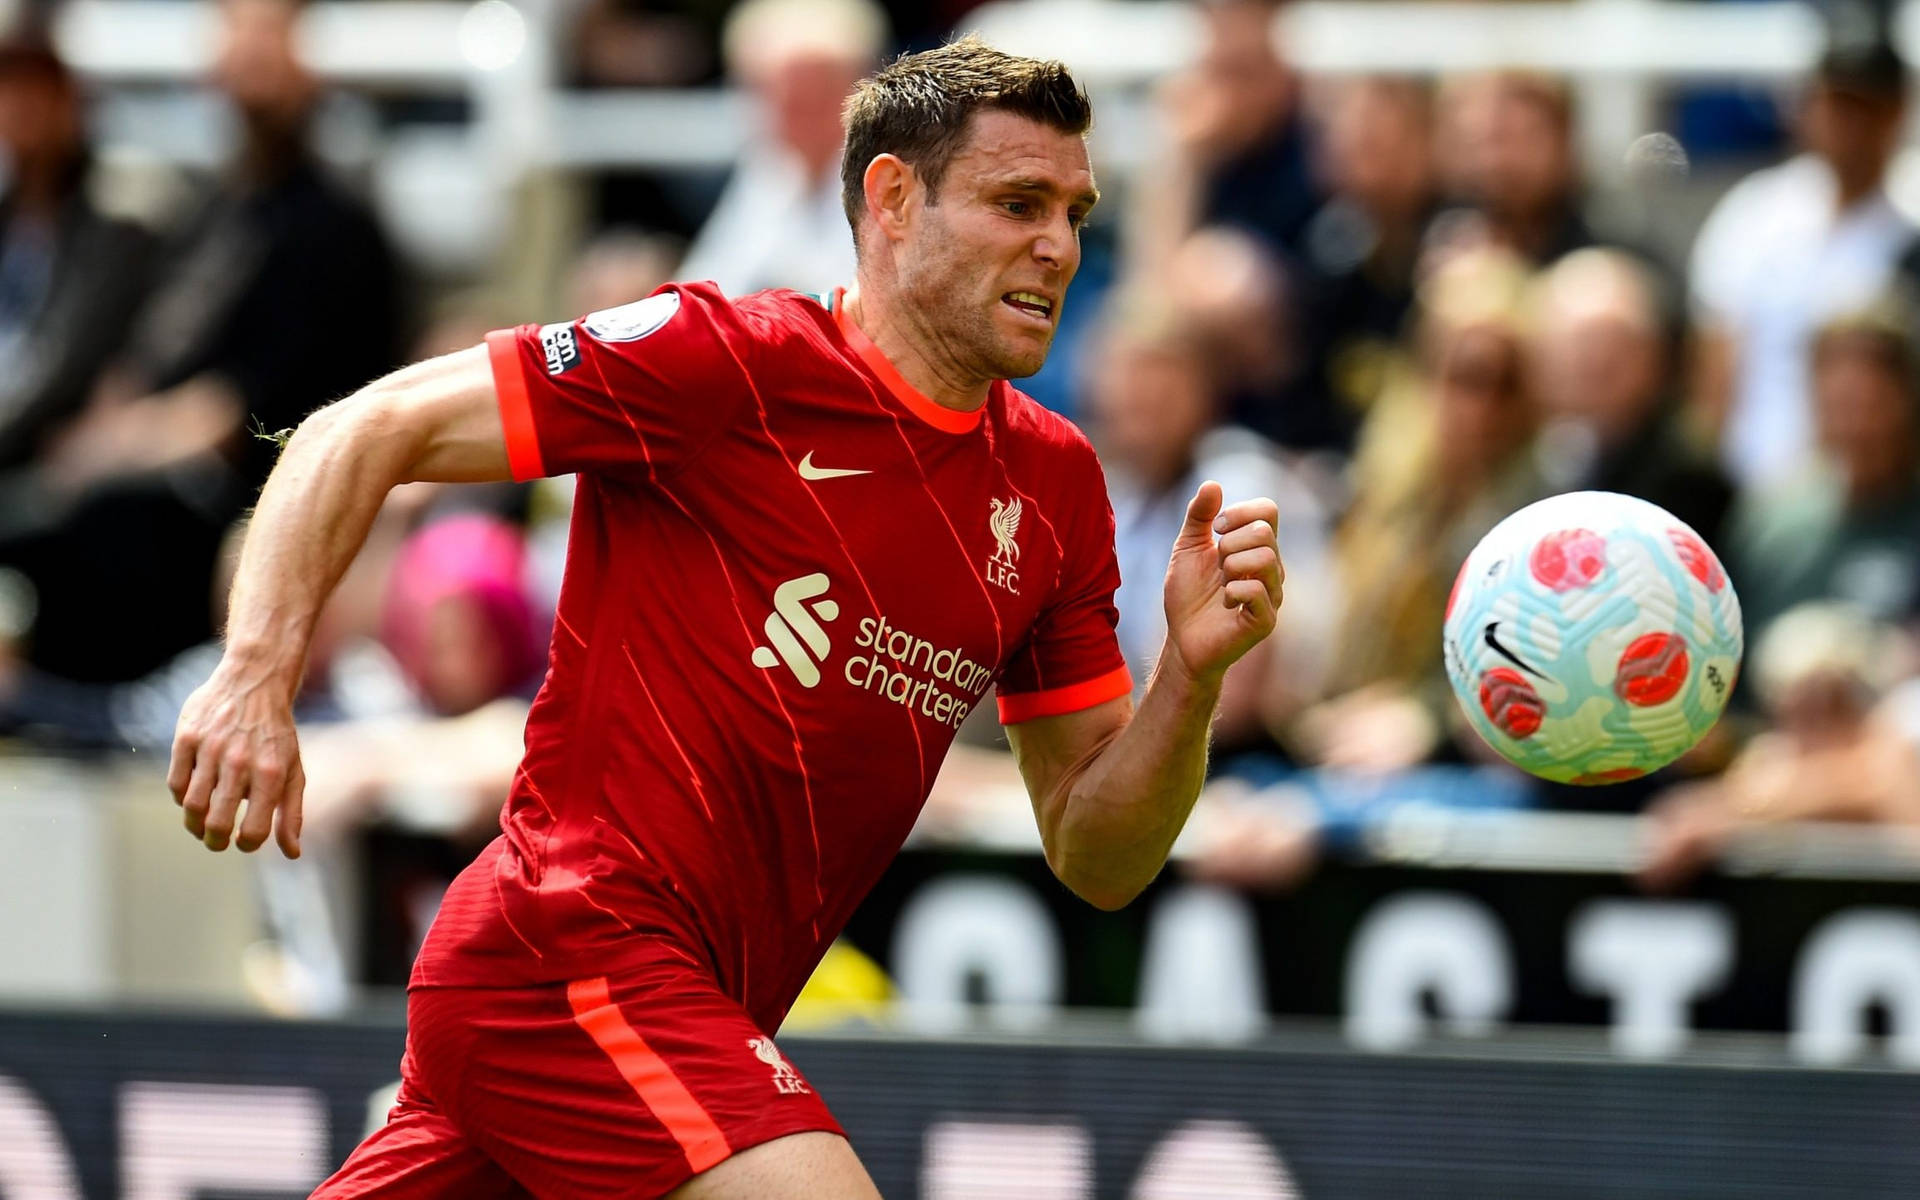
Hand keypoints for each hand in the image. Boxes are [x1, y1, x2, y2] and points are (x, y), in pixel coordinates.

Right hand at [168, 661, 305, 856]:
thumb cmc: (276, 735)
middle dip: (215, 841)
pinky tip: (191, 796)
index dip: (247, 844)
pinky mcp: (187, 737)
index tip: (243, 842)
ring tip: (201, 825)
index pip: (255, 830)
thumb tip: (292, 854)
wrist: (255, 682)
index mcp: (272, 774)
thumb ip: (291, 813)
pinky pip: (176, 782)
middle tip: (216, 842)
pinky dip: (181, 797)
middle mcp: (241, 762)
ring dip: (194, 824)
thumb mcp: (293, 770)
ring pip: (192, 806)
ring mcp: (211, 749)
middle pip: (217, 823)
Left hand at [1162, 482, 1282, 686]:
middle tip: (1217, 565)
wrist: (1182, 638)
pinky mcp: (1266, 620)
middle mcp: (1272, 568)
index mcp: (1256, 547)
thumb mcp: (1187, 547)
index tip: (1216, 528)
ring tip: (1220, 584)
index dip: (1240, 512)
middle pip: (1265, 532)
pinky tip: (1224, 603)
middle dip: (1230, 543)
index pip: (1268, 511)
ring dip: (1231, 567)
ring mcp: (1273, 594)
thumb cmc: (1188, 594)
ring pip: (1267, 559)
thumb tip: (1213, 483)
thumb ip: (1199, 516)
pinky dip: (1232, 591)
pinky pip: (1256, 592)